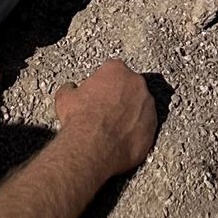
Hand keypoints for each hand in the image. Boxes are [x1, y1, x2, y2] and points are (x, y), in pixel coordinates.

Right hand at [54, 59, 160, 179]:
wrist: (92, 147)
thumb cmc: (79, 119)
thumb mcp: (65, 98)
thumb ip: (70, 88)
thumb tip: (70, 88)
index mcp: (116, 69)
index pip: (112, 71)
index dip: (104, 84)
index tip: (99, 96)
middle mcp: (136, 83)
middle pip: (130, 86)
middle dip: (122, 97)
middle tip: (109, 113)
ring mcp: (148, 105)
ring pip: (141, 106)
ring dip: (132, 114)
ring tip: (117, 129)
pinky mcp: (153, 126)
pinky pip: (147, 127)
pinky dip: (138, 132)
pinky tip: (124, 140)